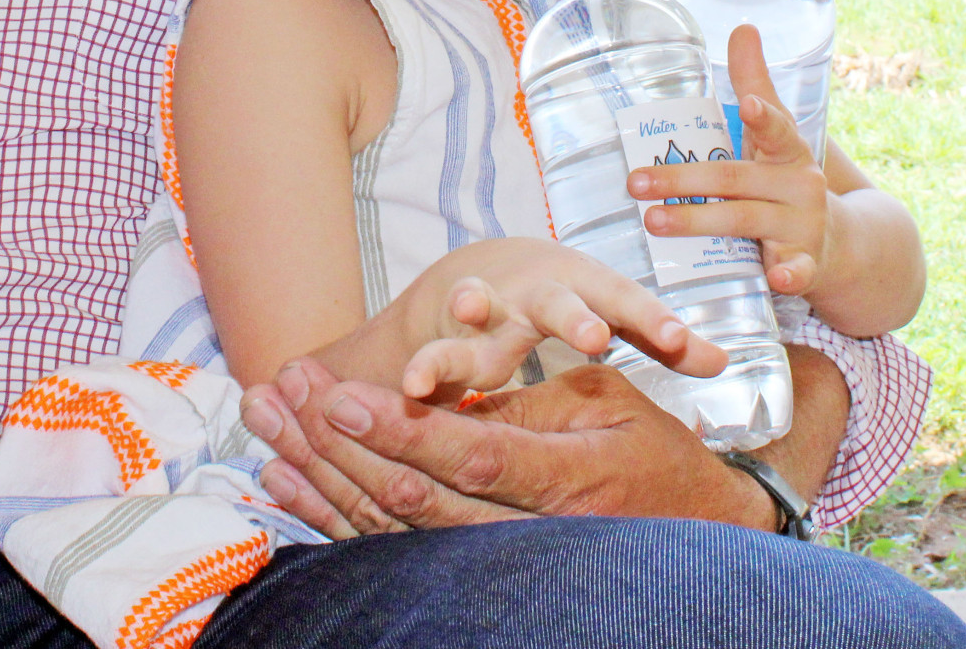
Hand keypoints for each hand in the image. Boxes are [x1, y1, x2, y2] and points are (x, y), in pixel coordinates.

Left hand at [240, 360, 775, 539]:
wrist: (699, 530)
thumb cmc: (652, 450)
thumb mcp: (605, 404)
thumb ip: (525, 400)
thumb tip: (443, 390)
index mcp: (568, 479)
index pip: (469, 456)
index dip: (400, 430)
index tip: (339, 392)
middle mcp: (531, 532)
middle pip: (417, 497)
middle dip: (341, 443)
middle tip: (282, 391)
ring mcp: (505, 563)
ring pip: (396, 526)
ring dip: (321, 473)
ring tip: (266, 421)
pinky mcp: (479, 574)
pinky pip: (396, 548)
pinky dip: (332, 512)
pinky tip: (284, 476)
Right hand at [398, 237, 725, 401]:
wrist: (476, 275)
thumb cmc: (562, 300)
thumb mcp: (611, 309)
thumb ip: (658, 336)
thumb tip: (724, 361)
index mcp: (585, 286)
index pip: (627, 302)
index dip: (653, 321)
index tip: (681, 342)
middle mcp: (535, 291)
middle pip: (558, 301)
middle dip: (573, 316)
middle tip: (594, 336)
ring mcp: (487, 309)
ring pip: (482, 311)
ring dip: (474, 309)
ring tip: (470, 310)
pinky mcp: (448, 335)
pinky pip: (434, 350)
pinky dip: (425, 365)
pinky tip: (415, 385)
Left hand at [631, 25, 827, 298]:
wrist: (845, 243)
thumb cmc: (787, 179)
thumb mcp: (776, 134)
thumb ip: (756, 84)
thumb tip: (744, 26)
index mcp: (787, 150)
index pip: (774, 128)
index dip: (760, 114)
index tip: (744, 103)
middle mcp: (799, 185)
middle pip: (734, 180)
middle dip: (683, 182)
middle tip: (636, 183)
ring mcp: (803, 226)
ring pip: (746, 221)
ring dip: (699, 222)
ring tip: (654, 221)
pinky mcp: (807, 264)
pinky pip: (798, 270)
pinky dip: (789, 273)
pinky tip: (776, 277)